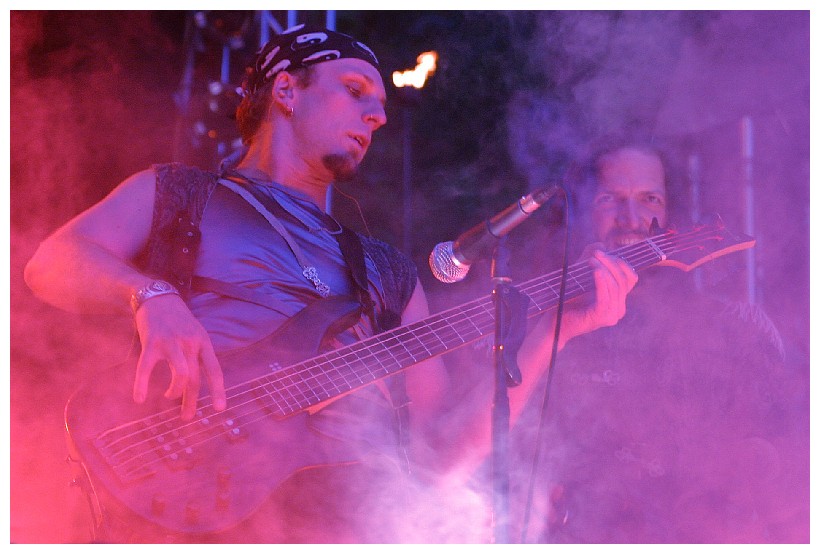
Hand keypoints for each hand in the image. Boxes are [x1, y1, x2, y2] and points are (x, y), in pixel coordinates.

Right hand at [132, 294, 226, 419]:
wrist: (156, 297)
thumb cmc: (177, 319)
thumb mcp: (195, 332)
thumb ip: (198, 353)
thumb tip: (198, 380)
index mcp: (203, 342)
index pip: (214, 370)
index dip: (218, 390)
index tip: (220, 409)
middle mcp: (190, 343)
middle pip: (195, 378)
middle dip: (191, 401)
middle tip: (187, 417)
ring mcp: (171, 342)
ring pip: (181, 375)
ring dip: (175, 392)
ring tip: (169, 397)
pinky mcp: (151, 342)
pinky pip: (146, 369)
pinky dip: (142, 385)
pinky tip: (139, 398)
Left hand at [562, 245, 638, 340]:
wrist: (554, 321)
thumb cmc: (566, 300)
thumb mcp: (580, 275)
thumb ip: (589, 259)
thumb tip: (600, 244)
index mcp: (618, 300)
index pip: (630, 278)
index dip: (619, 262)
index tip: (602, 252)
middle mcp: (619, 309)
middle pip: (624, 280)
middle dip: (611, 263)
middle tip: (596, 254)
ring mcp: (612, 315)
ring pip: (616, 286)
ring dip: (605, 269)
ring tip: (591, 260)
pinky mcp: (602, 317)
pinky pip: (606, 296)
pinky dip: (602, 281)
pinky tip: (596, 270)